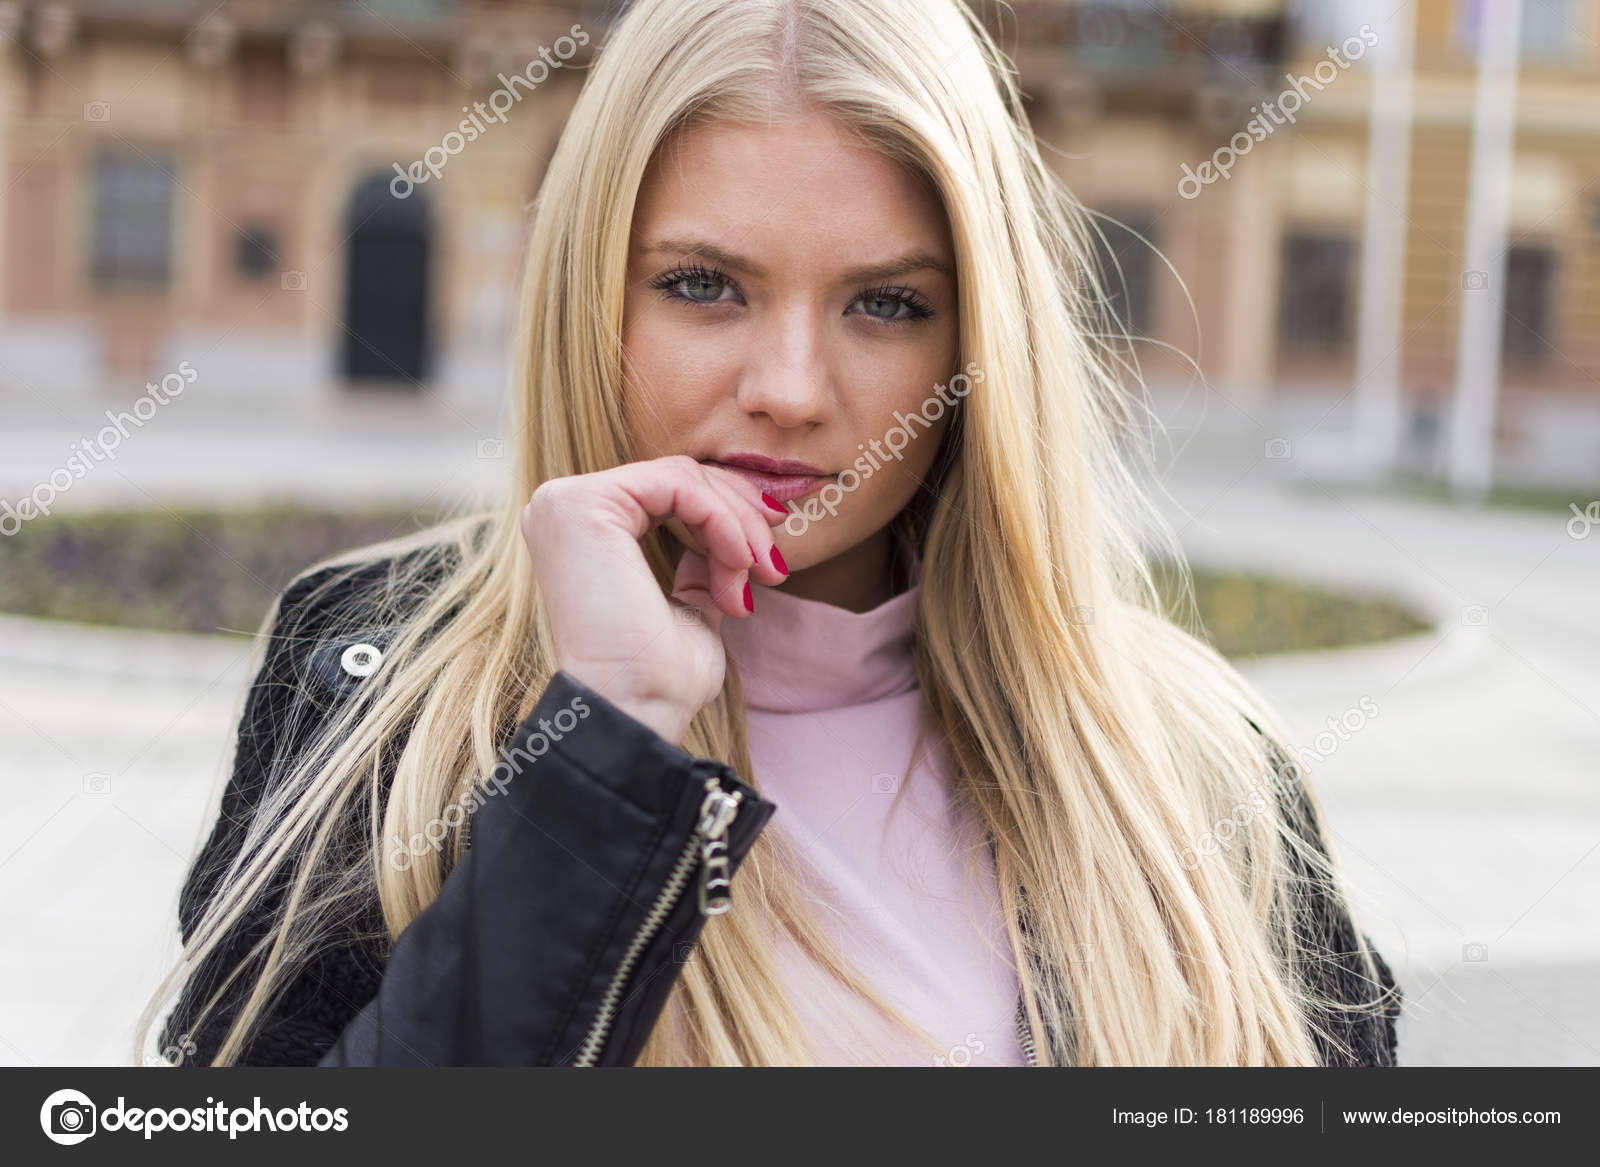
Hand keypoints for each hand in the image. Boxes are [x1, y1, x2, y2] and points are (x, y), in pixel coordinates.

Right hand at [521, 455, 789, 743]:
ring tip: (756, 577)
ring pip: (684, 478)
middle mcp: (561, 508)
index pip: (668, 491)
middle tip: (775, 564)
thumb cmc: (659, 677)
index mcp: (581, 532)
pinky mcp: (583, 504)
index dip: (729, 511)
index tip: (772, 553)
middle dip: (741, 515)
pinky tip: (738, 565)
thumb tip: (731, 539)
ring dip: (737, 528)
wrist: (635, 711)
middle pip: (678, 478)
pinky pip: (679, 485)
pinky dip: (722, 521)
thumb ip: (700, 565)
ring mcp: (566, 502)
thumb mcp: (690, 606)